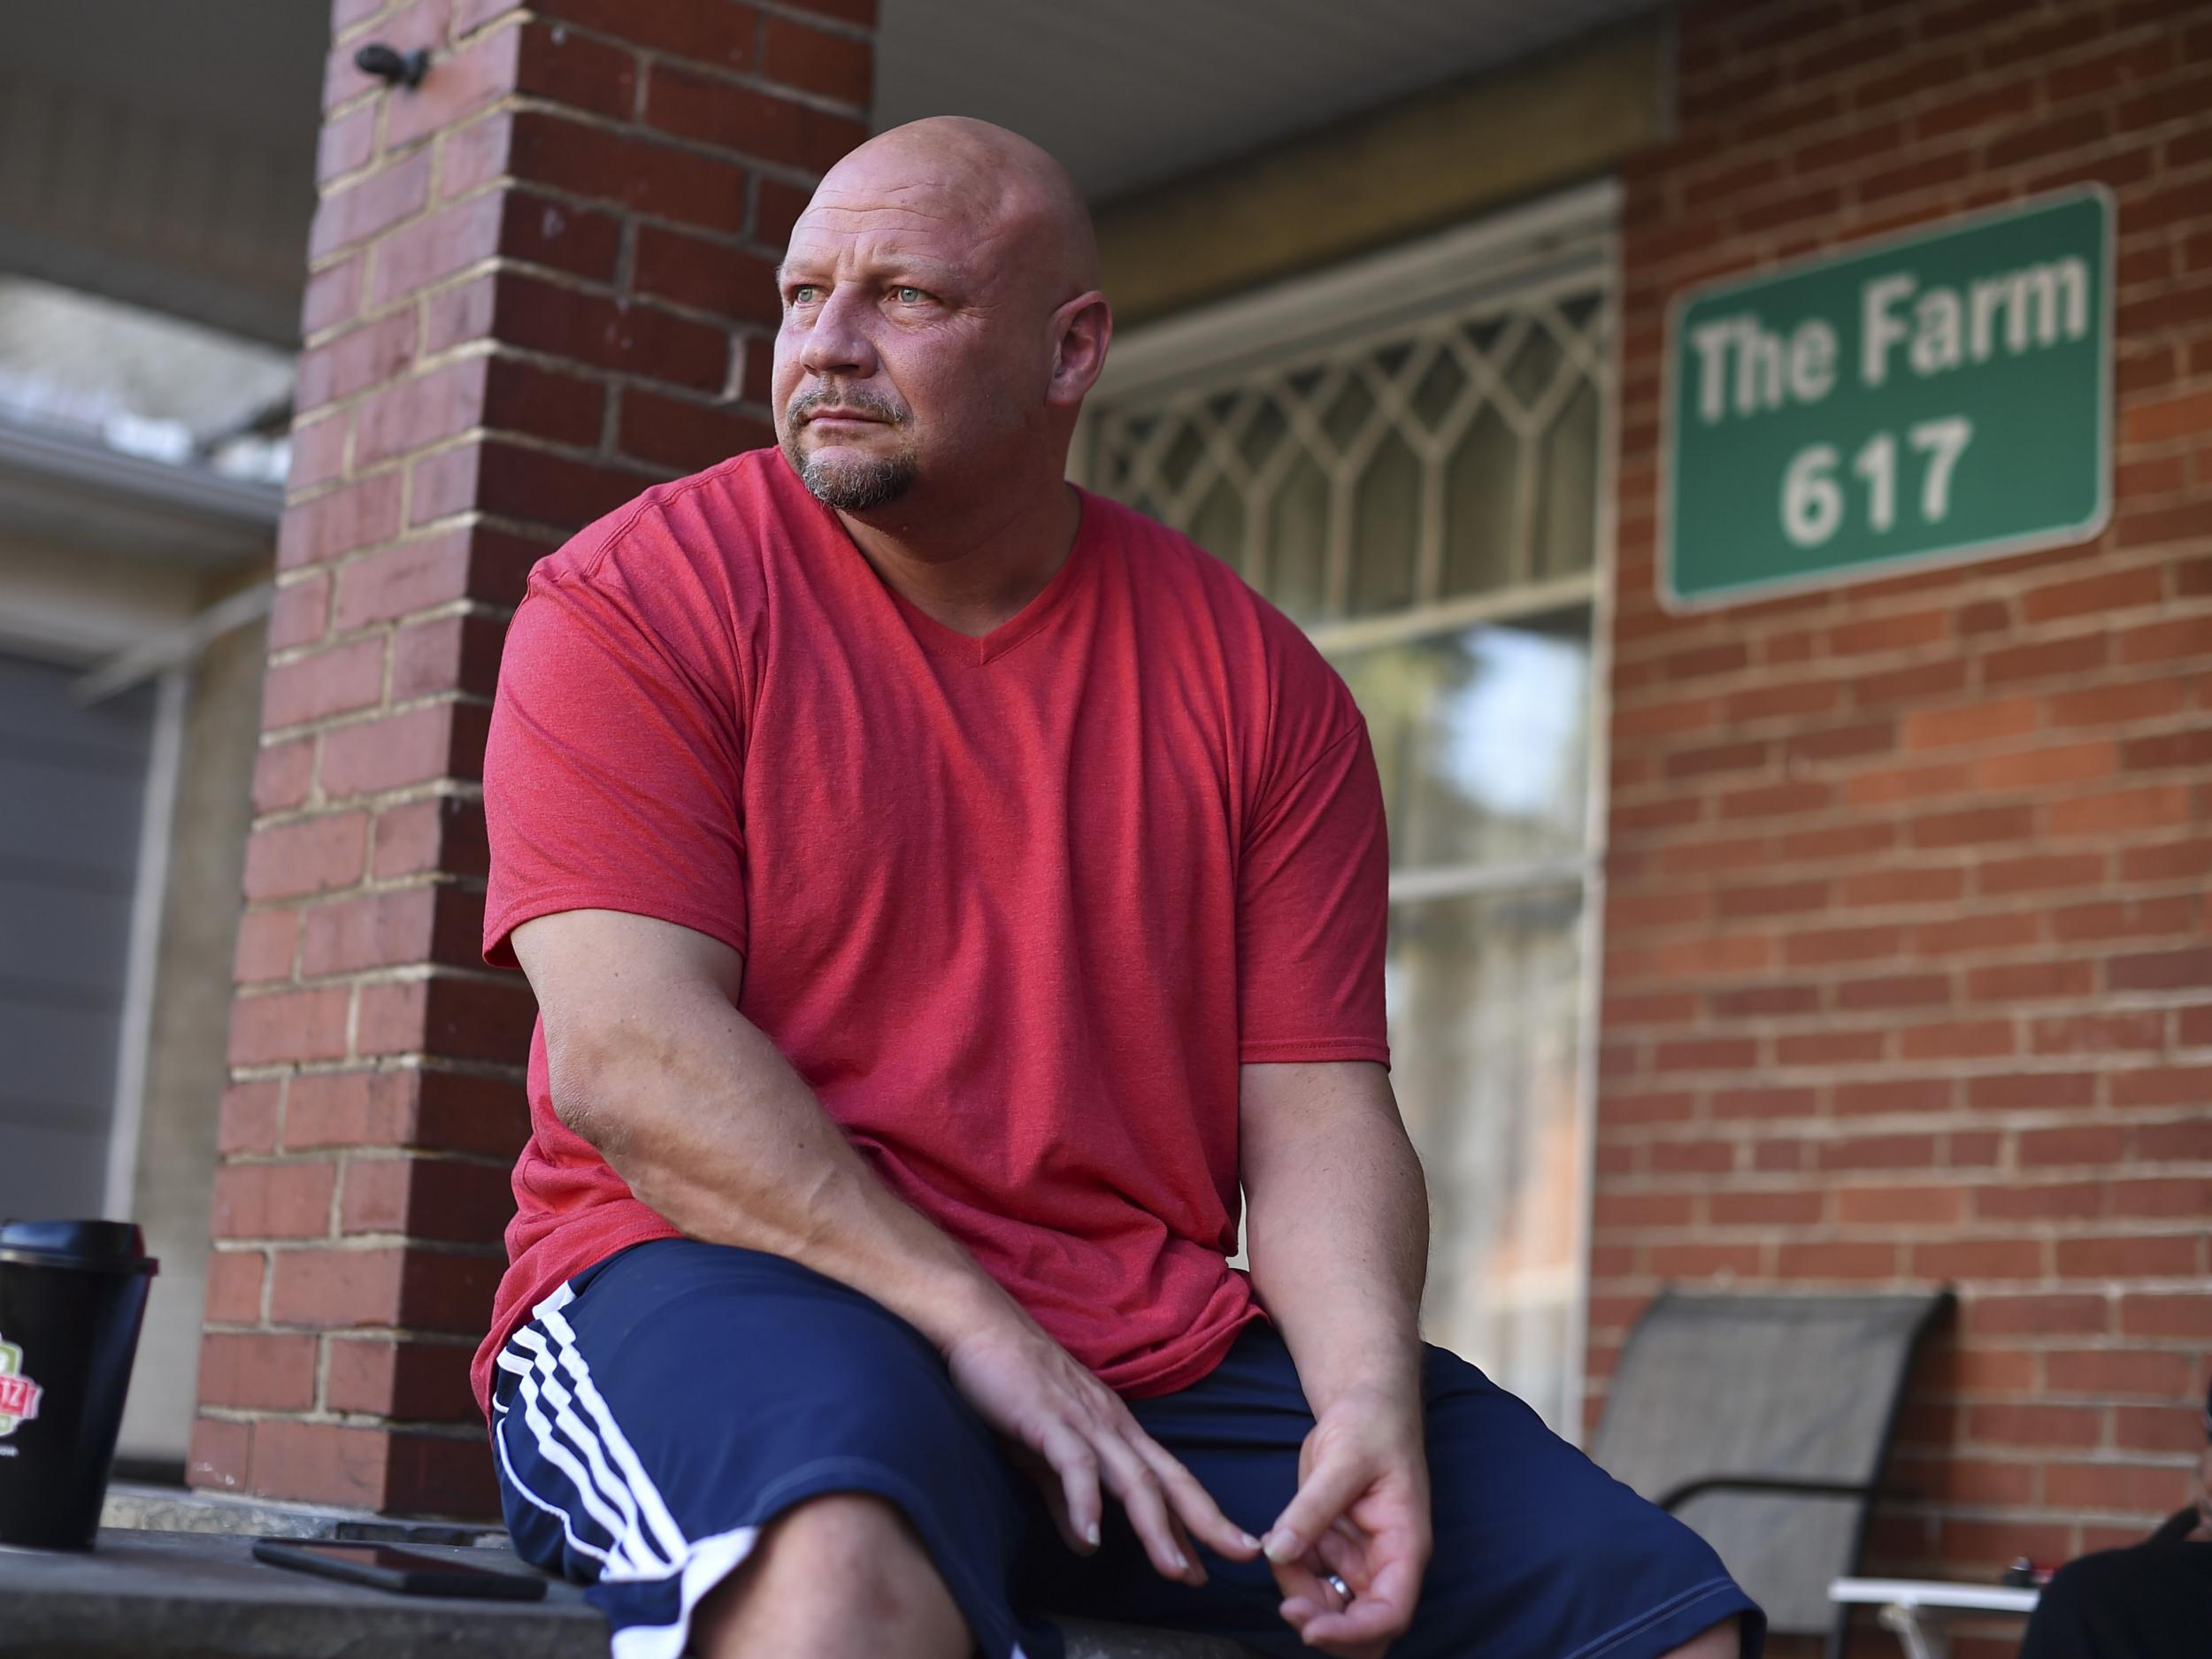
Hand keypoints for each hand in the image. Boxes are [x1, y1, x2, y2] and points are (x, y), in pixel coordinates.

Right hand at [946, 1315, 1260, 1584]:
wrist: (981, 1325)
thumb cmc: (1015, 1386)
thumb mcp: (1046, 1452)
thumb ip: (1067, 1498)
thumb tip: (1086, 1545)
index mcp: (1118, 1432)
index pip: (1169, 1481)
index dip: (1200, 1519)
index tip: (1230, 1553)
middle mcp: (1113, 1426)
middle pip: (1169, 1479)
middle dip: (1208, 1521)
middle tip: (1245, 1554)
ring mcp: (1084, 1420)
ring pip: (1132, 1477)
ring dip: (1157, 1526)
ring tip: (1175, 1570)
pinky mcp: (1048, 1417)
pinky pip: (1074, 1463)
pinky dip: (1085, 1503)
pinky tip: (1091, 1539)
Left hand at [1262, 1381, 1431, 1657]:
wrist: (1362, 1402)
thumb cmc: (1370, 1424)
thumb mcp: (1343, 1459)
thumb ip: (1312, 1507)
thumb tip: (1278, 1552)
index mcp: (1404, 1544)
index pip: (1390, 1611)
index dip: (1354, 1632)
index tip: (1310, 1629)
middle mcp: (1383, 1561)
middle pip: (1360, 1624)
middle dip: (1323, 1624)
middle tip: (1286, 1605)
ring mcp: (1356, 1556)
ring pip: (1328, 1605)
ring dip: (1297, 1592)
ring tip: (1278, 1541)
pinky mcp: (1331, 1545)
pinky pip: (1307, 1576)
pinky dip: (1288, 1570)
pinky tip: (1277, 1536)